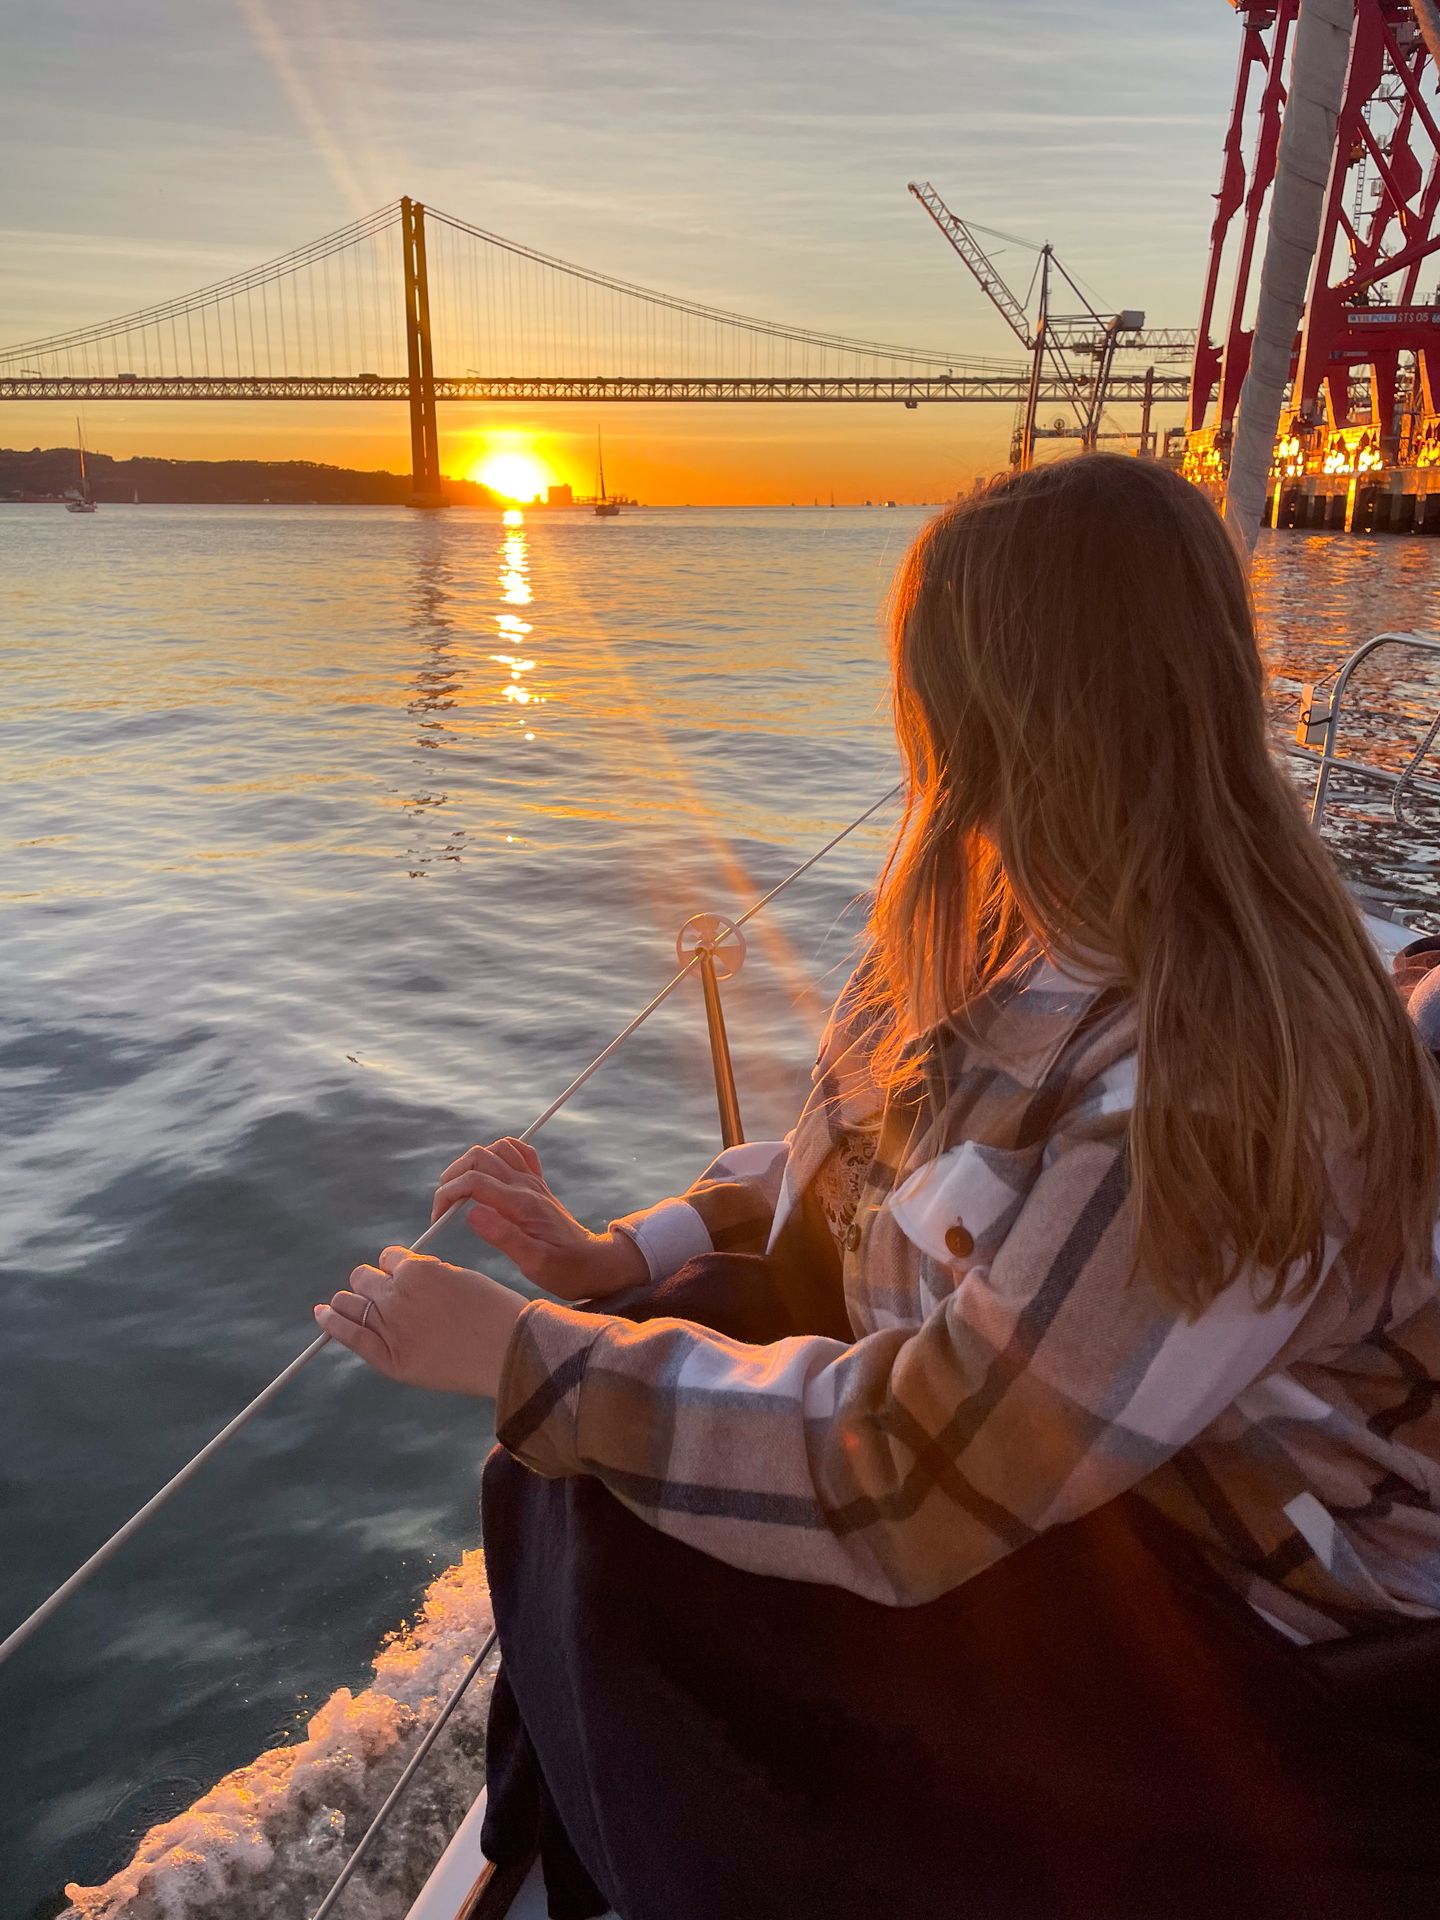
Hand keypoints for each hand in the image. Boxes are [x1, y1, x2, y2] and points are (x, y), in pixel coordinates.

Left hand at [315, 1245, 525, 1398]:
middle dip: (372, 1281)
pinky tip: (322, 1313)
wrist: (512, 1352)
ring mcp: (390, 1328)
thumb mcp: (462, 1277)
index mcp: (418, 1270)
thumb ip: (429, 1274)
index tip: (404, 1276)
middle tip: (384, 1294)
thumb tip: (406, 1273)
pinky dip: (331, 1322)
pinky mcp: (390, 1359)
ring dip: (348, 1300)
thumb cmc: (497, 1313)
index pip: (390, 1258)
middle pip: (365, 1278)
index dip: (397, 1266)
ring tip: (344, 1303)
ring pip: (351, 1303)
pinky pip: (349, 1335)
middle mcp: (398, 1296)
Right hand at [431, 1137, 645, 1299]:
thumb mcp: (534, 1263)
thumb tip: (471, 1213)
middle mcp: (527, 1186)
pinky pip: (518, 1152)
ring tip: (462, 1192)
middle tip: (444, 1206)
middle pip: (480, 1157)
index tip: (438, 1220)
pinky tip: (492, 1175)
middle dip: (453, 1176)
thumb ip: (503, 1236)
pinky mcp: (538, 1185)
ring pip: (496, 1149)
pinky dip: (499, 1154)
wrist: (596, 1263)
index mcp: (522, 1203)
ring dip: (472, 1163)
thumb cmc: (566, 1269)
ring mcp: (534, 1182)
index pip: (474, 1182)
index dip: (447, 1195)